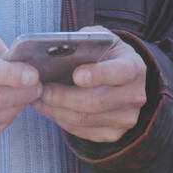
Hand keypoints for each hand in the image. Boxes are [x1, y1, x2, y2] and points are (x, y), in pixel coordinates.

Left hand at [33, 26, 146, 143]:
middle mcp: (134, 95)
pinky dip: (61, 120)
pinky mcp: (114, 133)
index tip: (76, 75)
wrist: (120, 76)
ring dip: (57, 110)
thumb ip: (83, 41)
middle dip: (64, 97)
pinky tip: (49, 109)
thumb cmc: (104, 54)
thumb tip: (58, 50)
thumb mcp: (99, 39)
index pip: (120, 72)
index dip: (98, 75)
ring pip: (85, 119)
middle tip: (42, 90)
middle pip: (97, 102)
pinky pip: (82, 131)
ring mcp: (126, 118)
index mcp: (133, 67)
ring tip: (38, 99)